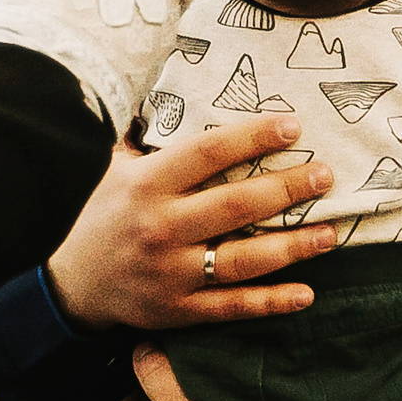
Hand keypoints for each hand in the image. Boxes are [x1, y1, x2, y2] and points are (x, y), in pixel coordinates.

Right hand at [46, 117, 337, 331]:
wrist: (71, 285)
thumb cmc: (102, 215)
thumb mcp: (114, 169)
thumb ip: (148, 137)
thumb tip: (178, 89)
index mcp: (147, 184)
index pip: (208, 152)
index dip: (253, 137)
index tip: (293, 127)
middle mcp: (161, 227)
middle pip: (236, 205)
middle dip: (287, 188)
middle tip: (325, 176)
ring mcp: (171, 273)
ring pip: (243, 259)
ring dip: (293, 246)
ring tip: (331, 233)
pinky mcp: (178, 311)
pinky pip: (232, 307)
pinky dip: (271, 303)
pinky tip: (306, 293)